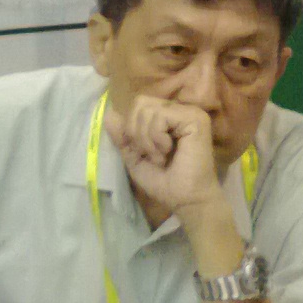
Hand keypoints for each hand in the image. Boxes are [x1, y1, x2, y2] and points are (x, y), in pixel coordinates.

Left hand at [106, 93, 223, 223]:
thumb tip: (108, 114)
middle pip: (140, 103)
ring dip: (147, 140)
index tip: (143, 153)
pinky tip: (169, 152)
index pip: (138, 105)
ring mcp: (189, 112)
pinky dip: (156, 138)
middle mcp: (179, 110)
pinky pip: (160, 117)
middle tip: (152, 155)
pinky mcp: (195, 118)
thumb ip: (123, 137)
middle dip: (137, 133)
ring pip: (147, 110)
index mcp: (168, 117)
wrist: (185, 200)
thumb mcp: (135, 158)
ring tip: (161, 157)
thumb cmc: (164, 182)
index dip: (131, 129)